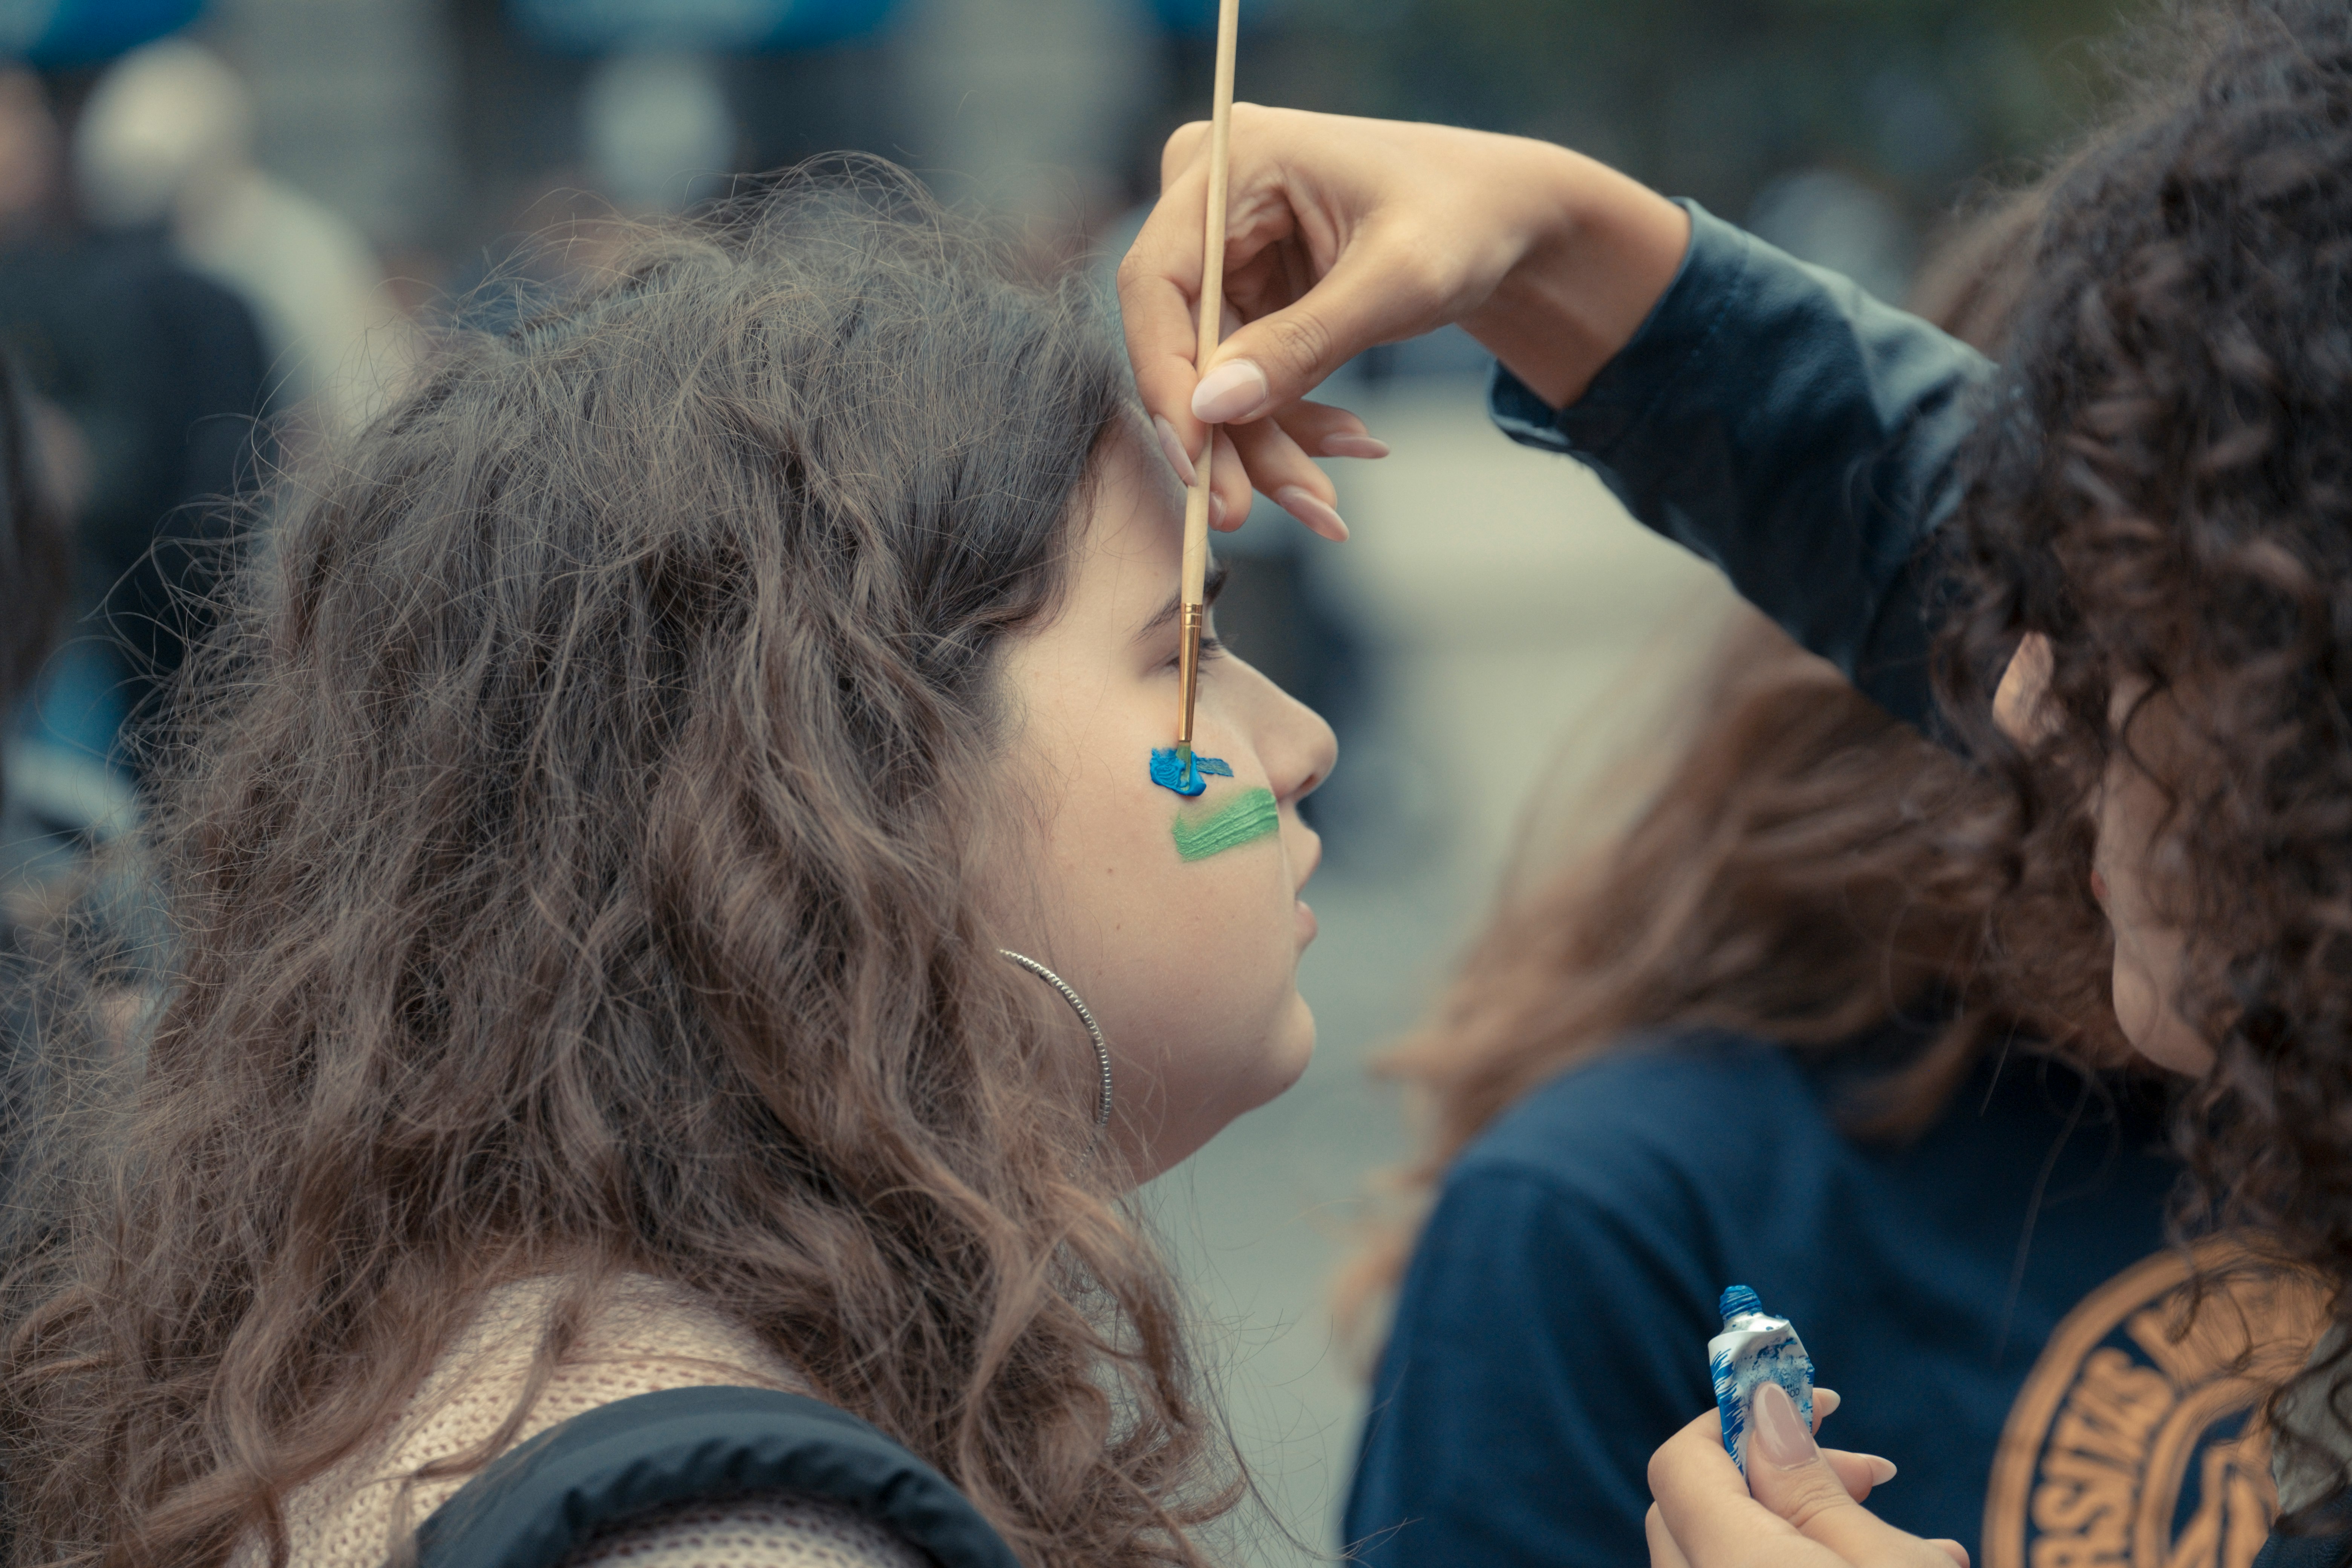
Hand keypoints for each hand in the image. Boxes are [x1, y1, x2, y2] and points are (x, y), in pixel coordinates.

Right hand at [1116, 104, 1688, 538]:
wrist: (1504, 218)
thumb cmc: (1463, 220)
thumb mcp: (1398, 280)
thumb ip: (1303, 342)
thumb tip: (1213, 409)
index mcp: (1233, 159)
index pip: (1157, 280)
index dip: (1165, 376)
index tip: (1193, 460)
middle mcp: (1207, 198)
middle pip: (1180, 338)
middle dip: (1222, 434)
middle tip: (1240, 515)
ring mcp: (1223, 251)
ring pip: (1211, 375)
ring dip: (1264, 446)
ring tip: (1326, 504)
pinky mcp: (1245, 296)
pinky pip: (1244, 381)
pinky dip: (1289, 426)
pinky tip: (1350, 446)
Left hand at [1647, 1385, 1967, 1567]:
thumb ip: (1811, 1488)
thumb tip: (1763, 1409)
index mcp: (1726, 1563)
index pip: (1681, 1462)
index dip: (1742, 1418)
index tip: (1820, 1403)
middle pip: (1697, 1507)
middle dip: (1778, 1473)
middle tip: (1870, 1475)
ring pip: (1724, 1551)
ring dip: (1800, 1526)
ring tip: (1908, 1545)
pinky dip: (1790, 1564)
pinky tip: (1879, 1564)